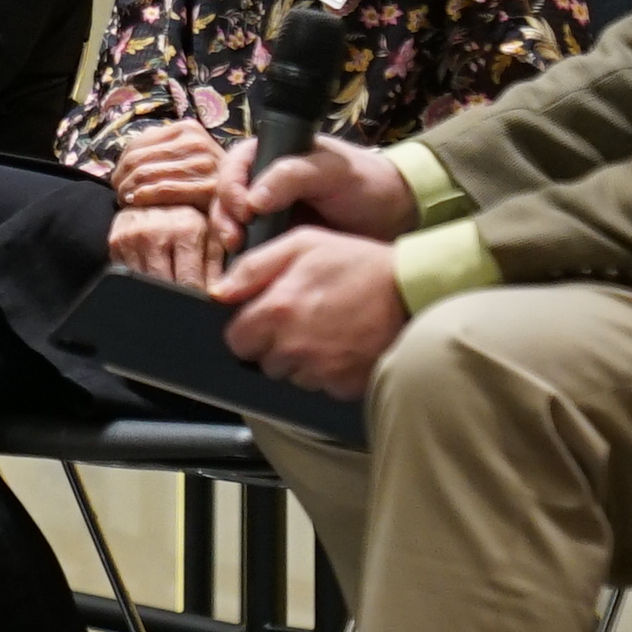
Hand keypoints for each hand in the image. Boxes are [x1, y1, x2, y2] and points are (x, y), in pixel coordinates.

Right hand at [105, 199, 216, 290]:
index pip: (189, 283)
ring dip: (156, 290)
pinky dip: (140, 281)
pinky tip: (150, 271)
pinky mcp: (115, 242)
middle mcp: (156, 231)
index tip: (198, 305)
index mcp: (186, 228)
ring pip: (143, 285)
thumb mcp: (211, 235)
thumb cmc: (188, 217)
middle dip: (175, 299)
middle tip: (183, 301)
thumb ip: (218, 265)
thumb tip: (219, 295)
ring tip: (168, 282)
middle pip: (164, 287)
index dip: (194, 300)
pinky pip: (128, 276)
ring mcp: (132, 237)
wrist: (155, 194)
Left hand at [109, 121, 226, 213]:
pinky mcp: (209, 188)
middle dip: (122, 180)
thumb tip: (126, 160)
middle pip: (139, 160)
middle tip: (119, 195)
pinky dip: (145, 197)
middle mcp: (198, 142)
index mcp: (187, 129)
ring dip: (129, 191)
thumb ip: (156, 149)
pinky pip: (164, 190)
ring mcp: (205, 164)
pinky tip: (137, 204)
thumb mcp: (180, 155)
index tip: (116, 182)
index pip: (137, 145)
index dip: (120, 165)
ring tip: (126, 201)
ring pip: (147, 175)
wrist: (238, 201)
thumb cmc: (201, 180)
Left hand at [212, 225, 408, 398]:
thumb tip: (221, 293)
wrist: (411, 288)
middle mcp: (294, 346)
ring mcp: (320, 370)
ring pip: (292, 377)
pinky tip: (343, 346)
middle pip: (263, 362)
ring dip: (302, 361)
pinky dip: (329, 372)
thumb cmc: (357, 262)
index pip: (236, 340)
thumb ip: (254, 267)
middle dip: (275, 345)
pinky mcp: (345, 385)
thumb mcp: (301, 244)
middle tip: (303, 320)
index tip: (266, 318)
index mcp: (277, 310)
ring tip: (327, 331)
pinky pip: (323, 387)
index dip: (249, 329)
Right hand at [226, 135, 416, 244]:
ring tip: (240, 252)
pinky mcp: (275, 238)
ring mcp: (268, 211)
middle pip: (225, 195)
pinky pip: (249, 244)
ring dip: (229, 236)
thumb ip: (292, 176)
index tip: (244, 211)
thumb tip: (253, 201)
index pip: (235, 165)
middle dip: (224, 217)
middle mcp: (264, 180)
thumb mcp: (333, 172)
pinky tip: (247, 265)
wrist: (395, 216)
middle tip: (236, 239)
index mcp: (273, 154)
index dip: (231, 187)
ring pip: (232, 221)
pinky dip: (243, 254)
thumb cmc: (366, 183)